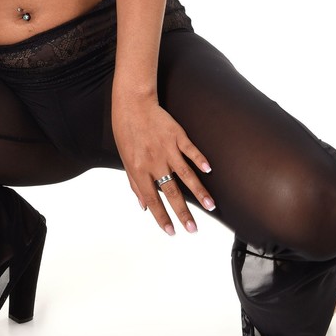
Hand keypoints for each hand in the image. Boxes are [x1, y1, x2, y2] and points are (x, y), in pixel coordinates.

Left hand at [111, 97, 214, 234]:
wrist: (133, 105)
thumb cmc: (127, 132)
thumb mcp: (126, 159)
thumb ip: (135, 184)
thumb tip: (143, 206)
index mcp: (139, 169)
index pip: (152, 199)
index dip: (162, 217)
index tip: (171, 231)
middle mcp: (154, 162)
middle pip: (171, 191)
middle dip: (183, 212)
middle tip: (193, 228)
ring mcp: (167, 148)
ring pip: (186, 174)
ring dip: (199, 192)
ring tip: (210, 206)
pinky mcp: (177, 135)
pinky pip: (190, 150)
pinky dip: (200, 159)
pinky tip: (208, 170)